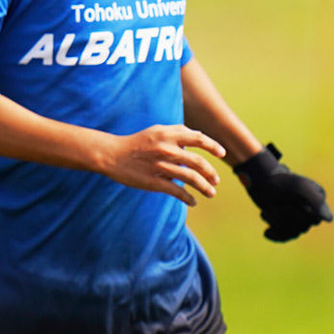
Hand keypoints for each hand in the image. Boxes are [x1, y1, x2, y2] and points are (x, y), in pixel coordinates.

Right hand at [96, 125, 226, 204]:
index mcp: (168, 135)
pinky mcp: (154, 182)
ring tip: (211, 193)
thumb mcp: (155, 131)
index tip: (222, 154)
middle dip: (211, 173)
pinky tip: (193, 202)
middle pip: (198, 162)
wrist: (111, 155)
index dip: (213, 146)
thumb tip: (196, 139)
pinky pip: (177, 192)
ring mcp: (160, 166)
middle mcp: (166, 149)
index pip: (199, 138)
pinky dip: (188, 198)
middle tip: (216, 181)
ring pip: (191, 178)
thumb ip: (176, 132)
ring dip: (205, 188)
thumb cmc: (135, 143)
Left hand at [234, 144, 333, 241]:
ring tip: (266, 211)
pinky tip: (266, 233)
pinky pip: (286, 237)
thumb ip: (315, 200)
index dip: (298, 213)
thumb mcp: (299, 187)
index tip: (287, 200)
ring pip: (293, 232)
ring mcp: (299, 217)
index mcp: (319, 200)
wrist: (261, 180)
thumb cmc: (280, 181)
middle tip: (275, 204)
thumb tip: (328, 219)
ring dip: (277, 222)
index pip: (315, 219)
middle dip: (285, 216)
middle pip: (303, 227)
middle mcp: (313, 210)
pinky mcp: (287, 222)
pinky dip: (276, 236)